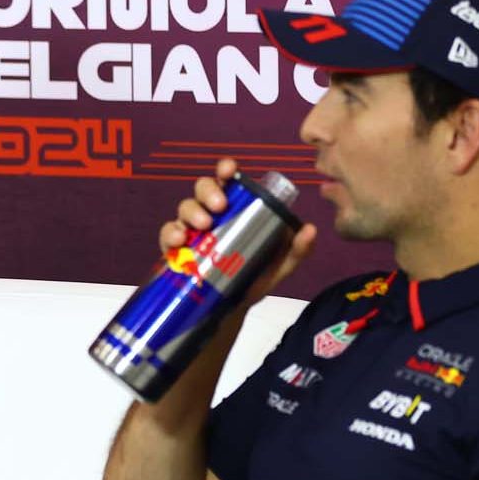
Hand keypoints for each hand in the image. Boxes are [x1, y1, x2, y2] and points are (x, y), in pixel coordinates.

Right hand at [157, 158, 317, 306]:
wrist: (230, 310)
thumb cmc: (254, 279)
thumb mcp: (280, 266)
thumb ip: (296, 250)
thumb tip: (310, 229)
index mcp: (237, 209)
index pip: (228, 181)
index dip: (225, 169)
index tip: (228, 170)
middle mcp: (212, 214)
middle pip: (203, 188)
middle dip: (209, 192)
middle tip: (220, 207)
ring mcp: (192, 230)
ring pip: (185, 207)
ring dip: (193, 211)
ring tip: (203, 226)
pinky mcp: (176, 248)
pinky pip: (168, 232)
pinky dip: (171, 233)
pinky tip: (180, 240)